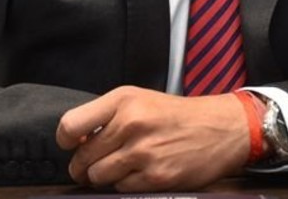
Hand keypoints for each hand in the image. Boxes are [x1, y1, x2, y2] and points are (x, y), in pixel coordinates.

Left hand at [55, 86, 249, 191]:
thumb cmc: (178, 116)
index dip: (65, 140)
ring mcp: (143, 152)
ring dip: (104, 176)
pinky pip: (121, 188)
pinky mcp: (155, 177)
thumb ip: (105, 115)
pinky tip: (141, 172)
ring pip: (98, 176)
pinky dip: (125, 184)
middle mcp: (131, 123)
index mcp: (124, 100)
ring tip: (121, 166)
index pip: (70, 125)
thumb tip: (73, 139)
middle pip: (82, 157)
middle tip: (96, 162)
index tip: (72, 144)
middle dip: (85, 164)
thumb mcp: (140, 99)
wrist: (221, 129)